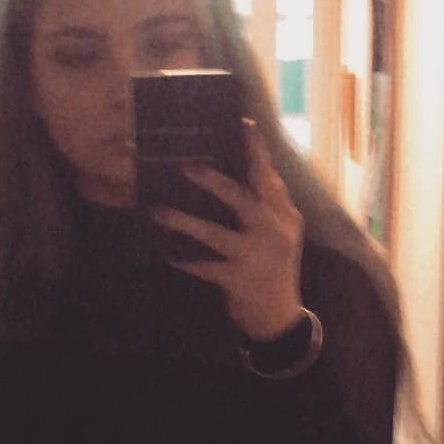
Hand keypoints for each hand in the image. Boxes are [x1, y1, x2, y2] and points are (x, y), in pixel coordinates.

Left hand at [148, 120, 304, 342]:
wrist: (280, 318)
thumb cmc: (274, 268)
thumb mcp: (283, 234)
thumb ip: (270, 203)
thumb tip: (251, 168)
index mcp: (284, 216)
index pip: (269, 178)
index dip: (256, 151)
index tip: (243, 125)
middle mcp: (272, 232)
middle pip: (242, 199)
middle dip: (214, 181)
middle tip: (186, 166)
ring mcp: (255, 257)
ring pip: (215, 234)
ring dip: (185, 222)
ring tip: (159, 212)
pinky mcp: (238, 280)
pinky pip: (205, 267)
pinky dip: (186, 261)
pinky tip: (169, 255)